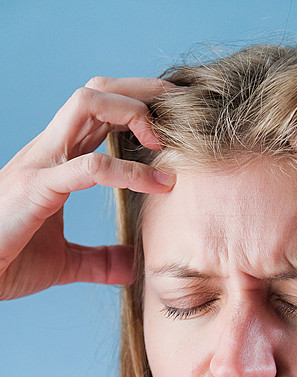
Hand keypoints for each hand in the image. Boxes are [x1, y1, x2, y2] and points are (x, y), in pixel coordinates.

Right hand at [0, 77, 175, 300]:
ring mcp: (41, 165)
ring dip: (133, 113)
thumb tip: (132, 266)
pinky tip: (158, 186)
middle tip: (182, 110)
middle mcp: (48, 152)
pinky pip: (90, 167)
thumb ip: (99, 261)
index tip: (174, 123)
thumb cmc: (8, 263)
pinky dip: (130, 172)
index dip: (137, 107)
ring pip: (88, 104)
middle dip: (143, 92)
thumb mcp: (65, 263)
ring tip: (165, 143)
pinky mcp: (37, 189)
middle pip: (97, 93)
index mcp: (55, 162)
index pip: (98, 113)